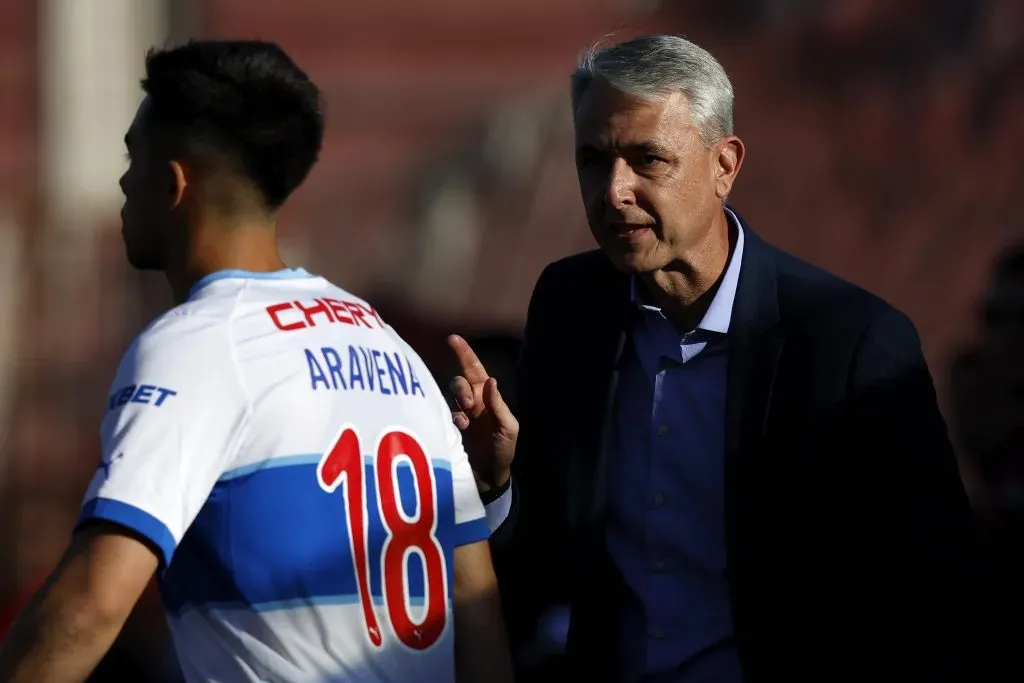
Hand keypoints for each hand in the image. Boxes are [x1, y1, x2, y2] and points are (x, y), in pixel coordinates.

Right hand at [447, 335, 517, 492]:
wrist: (491, 478)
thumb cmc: (504, 451)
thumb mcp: (508, 428)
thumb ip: (499, 405)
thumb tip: (490, 381)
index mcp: (488, 398)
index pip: (474, 370)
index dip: (464, 353)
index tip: (453, 339)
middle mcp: (472, 402)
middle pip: (458, 382)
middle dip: (460, 388)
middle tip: (469, 405)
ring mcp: (459, 415)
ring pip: (449, 396)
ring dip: (456, 403)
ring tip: (464, 422)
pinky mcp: (449, 428)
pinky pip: (444, 414)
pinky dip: (450, 418)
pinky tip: (459, 430)